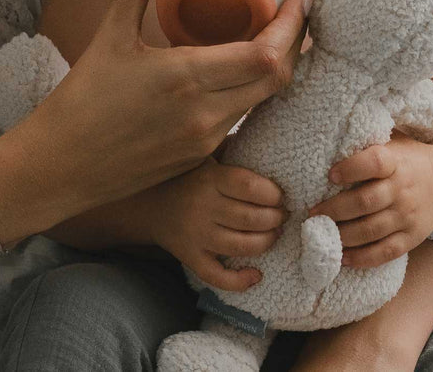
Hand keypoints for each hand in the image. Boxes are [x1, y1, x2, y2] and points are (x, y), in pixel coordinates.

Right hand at [24, 0, 306, 221]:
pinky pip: (241, 121)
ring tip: (273, 37)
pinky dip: (251, 93)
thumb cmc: (82, 99)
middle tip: (295, 13)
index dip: (291, 27)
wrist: (63, 164)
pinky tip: (240, 74)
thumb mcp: (108, 38)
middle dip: (294, 44)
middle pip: (277, 79)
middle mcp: (206, 113)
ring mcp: (206, 139)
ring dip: (275, 70)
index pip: (265, 55)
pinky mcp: (199, 158)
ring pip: (262, 102)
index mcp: (186, 77)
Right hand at [148, 157, 286, 291]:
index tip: (280, 195)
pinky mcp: (190, 257)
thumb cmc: (187, 176)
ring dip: (267, 242)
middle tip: (282, 216)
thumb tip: (270, 153)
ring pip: (242, 246)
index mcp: (208, 178)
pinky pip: (218, 276)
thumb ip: (233, 152)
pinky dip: (240, 281)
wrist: (149, 202)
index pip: (249, 186)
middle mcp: (202, 206)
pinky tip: (256, 275)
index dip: (273, 193)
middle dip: (276, 218)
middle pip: (251, 218)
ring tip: (274, 234)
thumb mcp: (206, 156)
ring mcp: (196, 235)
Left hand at [308, 133, 432, 268]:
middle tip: (313, 213)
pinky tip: (342, 257)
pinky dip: (363, 258)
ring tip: (321, 234)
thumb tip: (327, 144)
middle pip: (365, 201)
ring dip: (343, 235)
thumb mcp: (392, 144)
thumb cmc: (407, 159)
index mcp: (395, 162)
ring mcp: (408, 216)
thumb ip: (366, 146)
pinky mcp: (412, 237)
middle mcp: (401, 189)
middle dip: (335, 209)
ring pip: (371, 230)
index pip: (374, 163)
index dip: (351, 168)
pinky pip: (386, 252)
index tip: (330, 174)